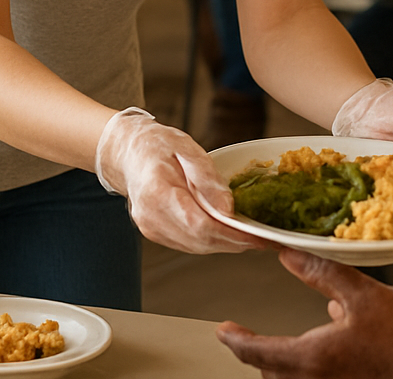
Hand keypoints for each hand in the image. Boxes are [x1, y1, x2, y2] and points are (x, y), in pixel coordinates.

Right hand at [95, 109, 266, 254]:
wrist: (128, 152)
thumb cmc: (157, 145)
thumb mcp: (186, 147)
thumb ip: (207, 178)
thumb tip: (228, 208)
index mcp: (156, 192)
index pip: (199, 224)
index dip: (232, 234)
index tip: (258, 235)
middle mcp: (150, 217)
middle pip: (200, 240)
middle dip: (235, 242)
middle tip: (264, 239)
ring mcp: (151, 228)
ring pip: (197, 246)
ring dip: (226, 245)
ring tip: (252, 237)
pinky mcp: (155, 233)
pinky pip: (189, 244)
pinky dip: (212, 241)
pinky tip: (229, 233)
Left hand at [217, 248, 392, 378]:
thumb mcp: (368, 296)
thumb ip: (325, 276)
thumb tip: (289, 255)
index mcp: (311, 358)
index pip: (255, 352)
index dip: (235, 339)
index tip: (224, 329)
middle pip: (271, 373)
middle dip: (260, 355)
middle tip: (253, 339)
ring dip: (287, 365)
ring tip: (294, 345)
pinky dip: (314, 369)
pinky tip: (341, 349)